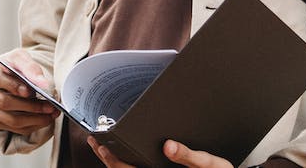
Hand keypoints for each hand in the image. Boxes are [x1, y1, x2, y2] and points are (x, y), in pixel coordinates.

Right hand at [0, 48, 57, 134]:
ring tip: (51, 113)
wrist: (11, 74)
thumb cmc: (14, 65)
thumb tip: (42, 84)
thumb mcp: (22, 58)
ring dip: (34, 119)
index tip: (30, 91)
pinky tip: (45, 119)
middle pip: (4, 102)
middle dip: (30, 106)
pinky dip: (32, 125)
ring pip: (10, 119)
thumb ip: (31, 68)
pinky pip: (14, 128)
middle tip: (49, 106)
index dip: (13, 86)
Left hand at [88, 137, 234, 167]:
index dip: (113, 160)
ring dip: (114, 161)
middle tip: (95, 141)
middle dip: (107, 157)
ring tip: (102, 145)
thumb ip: (190, 157)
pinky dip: (126, 163)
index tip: (102, 145)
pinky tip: (123, 153)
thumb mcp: (210, 165)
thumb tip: (169, 146)